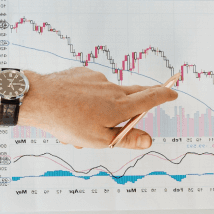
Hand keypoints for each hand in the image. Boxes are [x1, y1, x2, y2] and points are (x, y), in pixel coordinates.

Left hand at [0, 66, 177, 148]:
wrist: (39, 99)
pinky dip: (88, 99)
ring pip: (108, 94)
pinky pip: (91, 88)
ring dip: (104, 108)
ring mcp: (97, 79)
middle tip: (154, 97)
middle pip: (135, 92)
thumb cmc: (68, 122)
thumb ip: (126, 139)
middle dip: (144, 96)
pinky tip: (72, 110)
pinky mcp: (82, 74)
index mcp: (119, 106)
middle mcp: (112, 89)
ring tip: (82, 126)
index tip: (174, 93)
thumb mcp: (99, 140)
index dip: (164, 96)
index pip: (150, 99)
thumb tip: (148, 139)